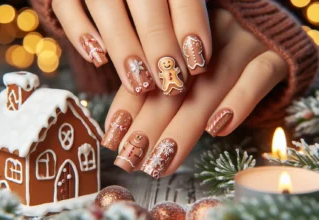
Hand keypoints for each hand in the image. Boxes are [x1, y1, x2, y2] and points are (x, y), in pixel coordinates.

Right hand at [52, 0, 211, 95]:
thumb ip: (184, 16)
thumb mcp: (172, 0)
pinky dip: (80, 33)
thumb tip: (198, 61)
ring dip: (124, 48)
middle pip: (146, 3)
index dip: (191, 28)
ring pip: (105, 6)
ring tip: (140, 84)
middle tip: (171, 84)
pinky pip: (65, 7)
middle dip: (160, 46)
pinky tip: (98, 59)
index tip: (198, 66)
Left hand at [101, 8, 288, 177]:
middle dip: (149, 125)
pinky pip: (258, 77)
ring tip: (161, 161)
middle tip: (131, 159)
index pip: (148, 72)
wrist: (268, 32)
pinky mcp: (274, 54)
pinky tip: (217, 130)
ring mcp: (243, 40)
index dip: (128, 106)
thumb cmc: (216, 55)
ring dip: (184, 128)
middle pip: (175, 83)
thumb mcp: (183, 67)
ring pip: (210, 86)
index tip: (113, 140)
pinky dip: (237, 103)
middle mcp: (208, 32)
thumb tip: (122, 128)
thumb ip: (156, 88)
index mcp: (179, 31)